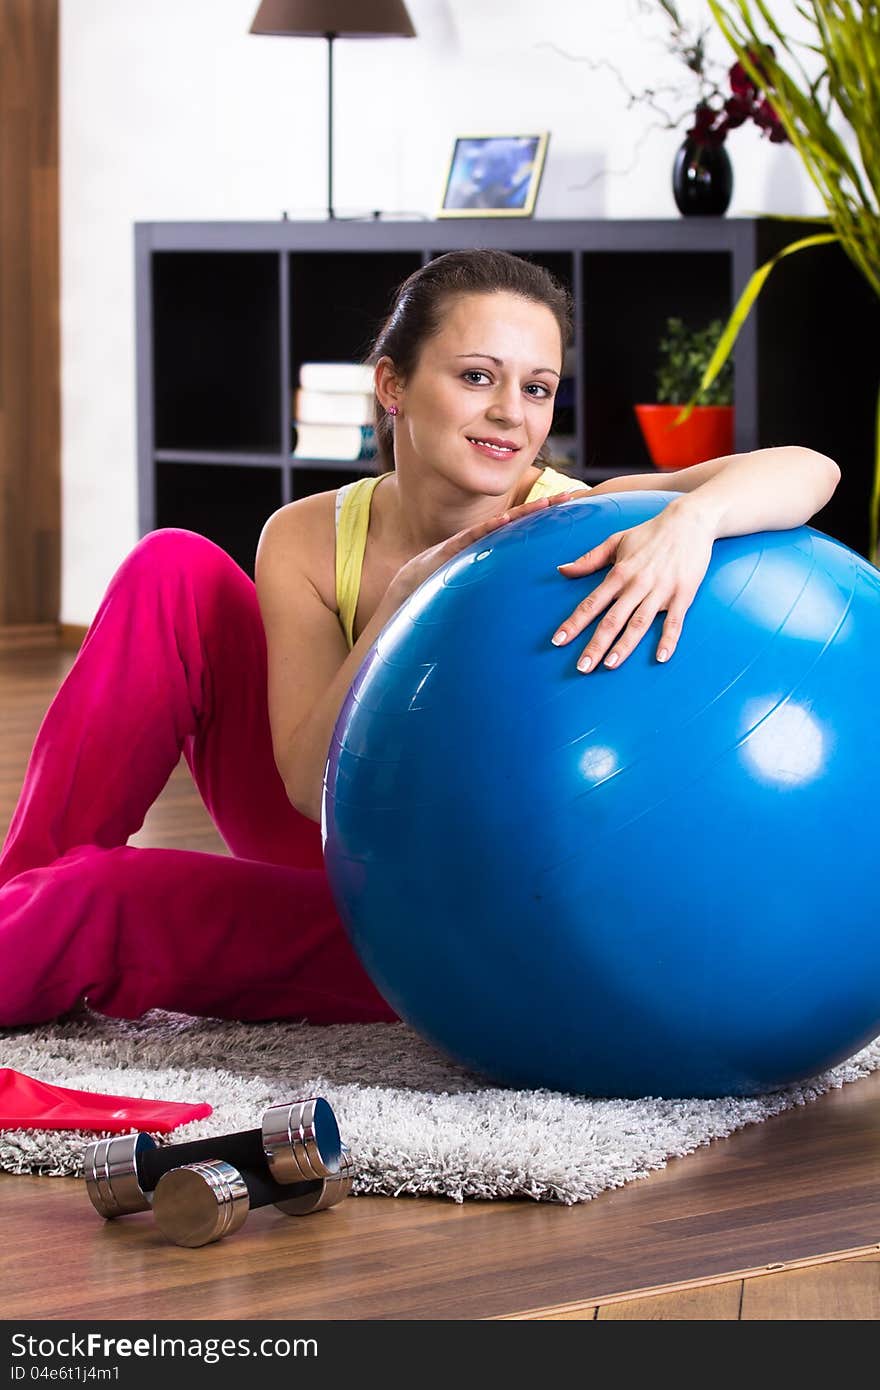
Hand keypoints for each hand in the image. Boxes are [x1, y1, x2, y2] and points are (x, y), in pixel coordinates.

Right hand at [390, 493, 574, 603]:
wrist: (406, 591)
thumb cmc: (440, 589)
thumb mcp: (475, 582)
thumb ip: (495, 579)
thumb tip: (521, 593)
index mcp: (490, 547)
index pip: (522, 527)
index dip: (544, 516)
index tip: (568, 508)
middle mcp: (482, 539)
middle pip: (518, 519)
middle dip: (545, 507)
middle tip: (572, 496)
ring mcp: (468, 542)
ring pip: (501, 524)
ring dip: (525, 513)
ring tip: (549, 503)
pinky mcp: (452, 549)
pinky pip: (474, 536)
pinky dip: (490, 527)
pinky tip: (505, 519)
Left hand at [551, 499, 714, 670]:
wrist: (689, 521)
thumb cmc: (650, 533)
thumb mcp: (615, 541)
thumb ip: (588, 559)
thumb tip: (561, 570)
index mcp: (619, 574)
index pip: (591, 603)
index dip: (574, 623)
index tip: (558, 641)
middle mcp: (637, 584)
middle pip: (612, 620)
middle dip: (595, 645)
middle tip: (582, 668)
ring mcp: (660, 591)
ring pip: (638, 623)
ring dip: (624, 646)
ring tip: (610, 665)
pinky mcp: (682, 595)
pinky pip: (674, 622)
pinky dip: (668, 640)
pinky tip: (660, 658)